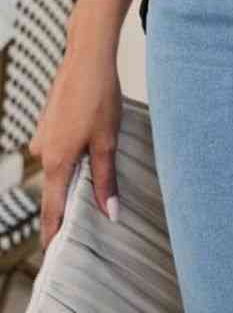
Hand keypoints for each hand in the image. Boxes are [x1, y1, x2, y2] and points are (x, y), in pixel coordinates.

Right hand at [28, 55, 121, 248]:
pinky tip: (89, 149)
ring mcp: (43, 135)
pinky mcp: (49, 122)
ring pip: (59, 167)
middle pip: (55, 189)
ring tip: (92, 186)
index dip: (54, 234)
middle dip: (68, 204)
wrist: (87, 56)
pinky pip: (59, 148)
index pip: (52, 210)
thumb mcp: (108, 142)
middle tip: (82, 225)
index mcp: (56, 162)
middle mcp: (43, 152)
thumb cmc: (99, 96)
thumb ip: (105, 180)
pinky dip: (71, 155)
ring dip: (73, 175)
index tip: (54, 256)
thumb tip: (109, 214)